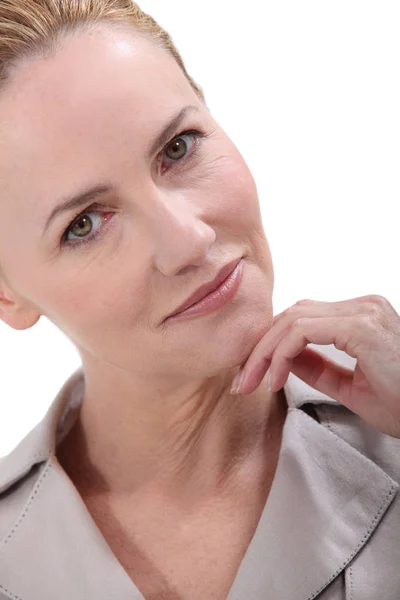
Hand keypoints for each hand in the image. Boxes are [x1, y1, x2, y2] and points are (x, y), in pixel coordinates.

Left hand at [230, 295, 399, 437]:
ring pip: (292, 320)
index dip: (270, 345)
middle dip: (260, 348)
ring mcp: (364, 312)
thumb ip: (316, 367)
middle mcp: (362, 306)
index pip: (301, 319)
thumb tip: (280, 358)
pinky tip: (273, 379)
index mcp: (361, 316)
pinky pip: (302, 331)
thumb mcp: (349, 387)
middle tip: (241, 382)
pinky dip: (280, 354)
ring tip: (250, 383)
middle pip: (292, 315)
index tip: (251, 376)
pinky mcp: (362, 325)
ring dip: (264, 352)